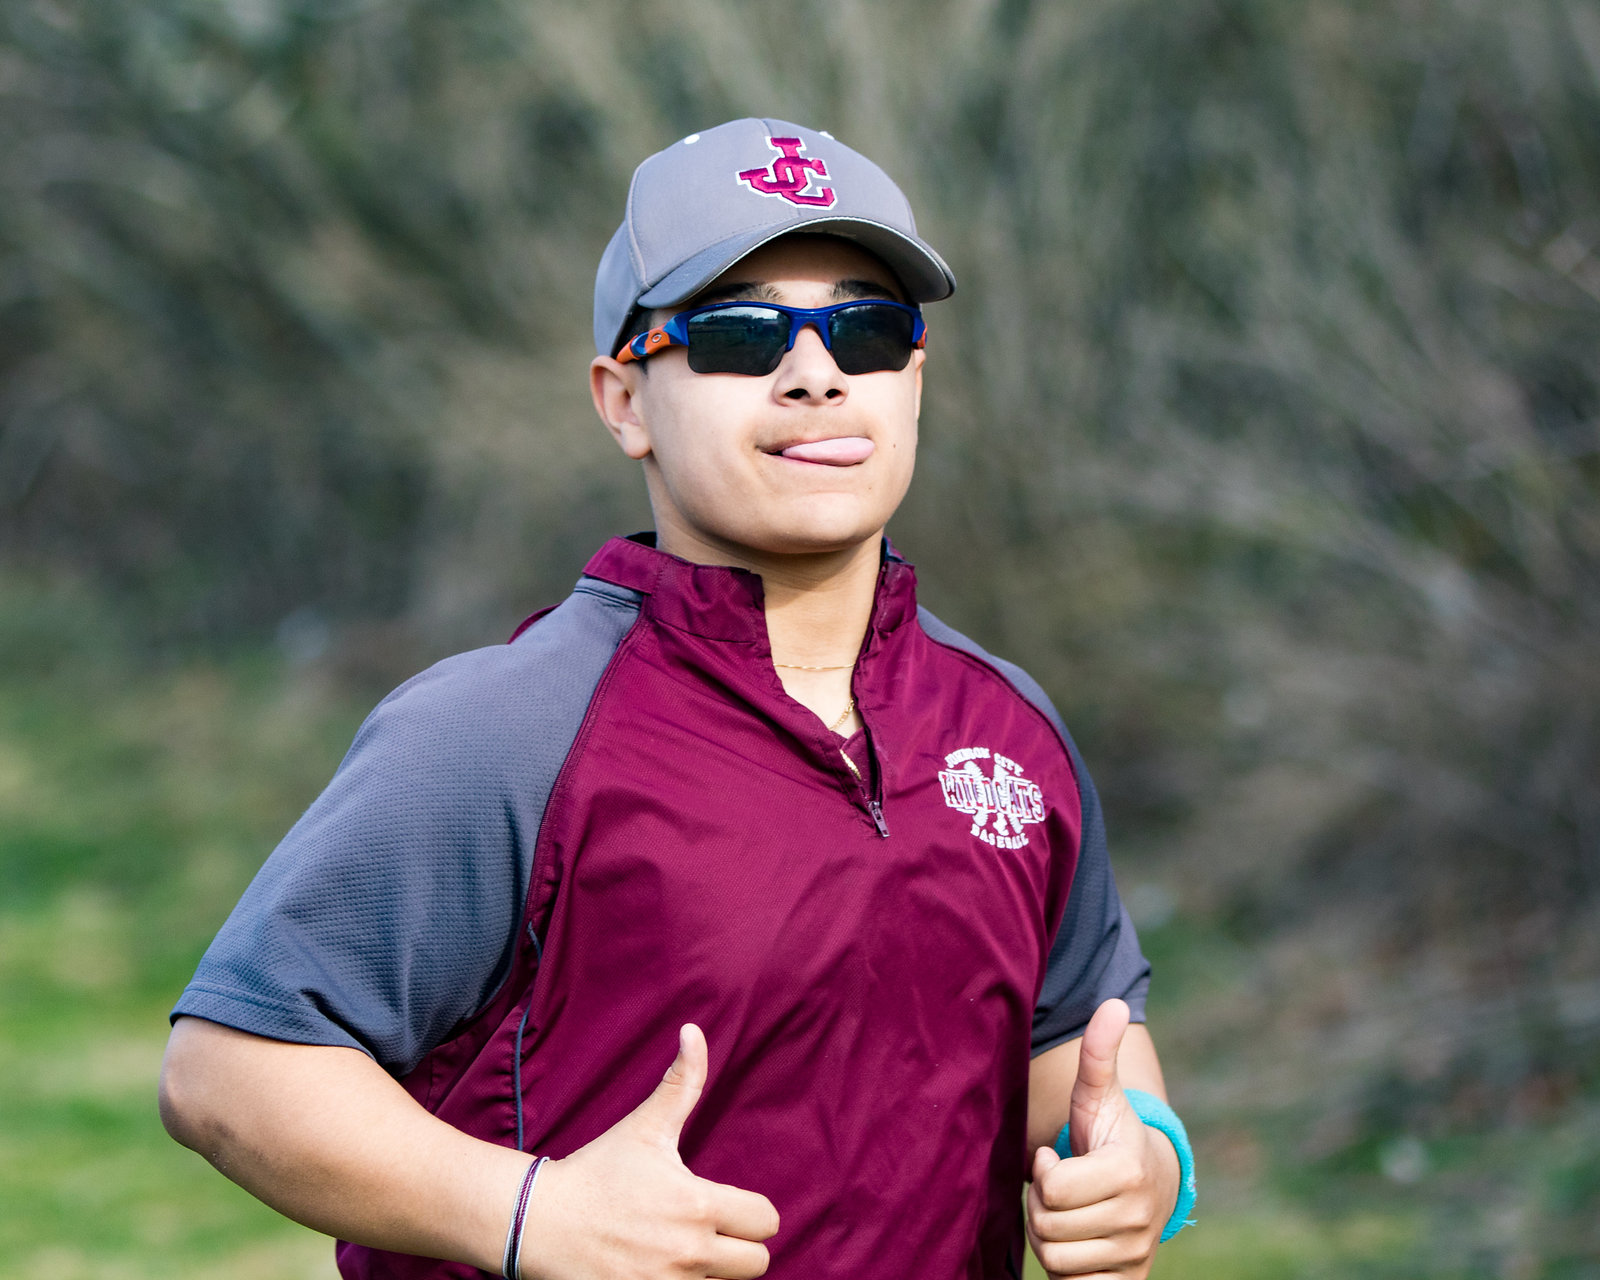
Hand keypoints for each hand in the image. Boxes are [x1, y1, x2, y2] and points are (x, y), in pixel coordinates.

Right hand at [520, 1024, 779, 1279]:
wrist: (539, 1223)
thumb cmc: (597, 1171)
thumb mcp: (644, 1127)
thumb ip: (681, 1082)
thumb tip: (694, 1031)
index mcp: (698, 1206)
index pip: (766, 1221)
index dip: (752, 1213)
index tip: (728, 1208)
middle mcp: (690, 1253)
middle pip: (757, 1263)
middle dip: (739, 1248)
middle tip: (710, 1234)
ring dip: (709, 1272)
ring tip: (679, 1251)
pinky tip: (662, 1271)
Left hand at [1025, 1000, 1178, 1277]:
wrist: (1150, 1188)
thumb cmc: (1111, 1136)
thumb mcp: (1099, 1096)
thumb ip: (1099, 1054)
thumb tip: (1113, 1003)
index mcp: (1127, 1172)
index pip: (1052, 1189)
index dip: (1046, 1171)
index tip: (1060, 1157)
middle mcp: (1137, 1220)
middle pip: (1047, 1227)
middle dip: (1041, 1204)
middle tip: (1060, 1186)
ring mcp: (1134, 1255)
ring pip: (1054, 1259)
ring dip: (1048, 1234)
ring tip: (1067, 1211)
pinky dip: (1066, 1268)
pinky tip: (1077, 1240)